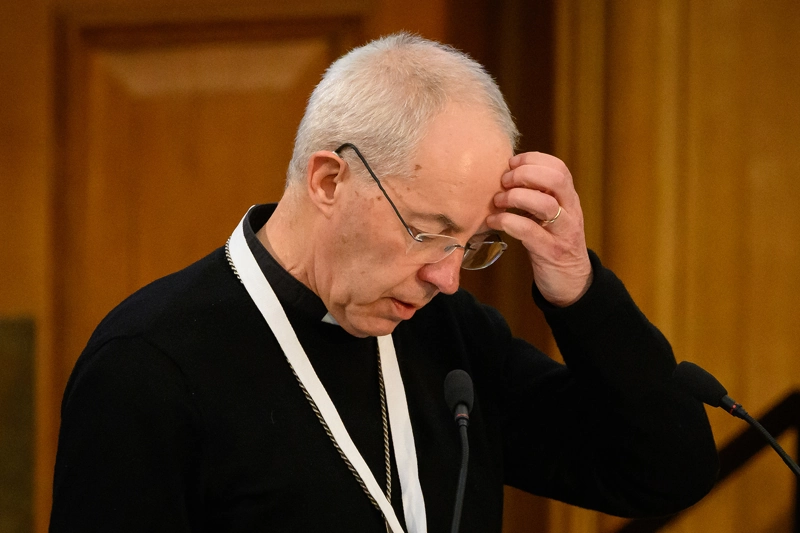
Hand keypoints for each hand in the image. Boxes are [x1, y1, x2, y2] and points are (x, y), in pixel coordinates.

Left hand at [486, 152, 591, 306]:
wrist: (571, 282)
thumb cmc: (552, 243)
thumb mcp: (548, 215)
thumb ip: (535, 195)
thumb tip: (504, 175)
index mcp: (569, 198)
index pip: (558, 167)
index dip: (532, 160)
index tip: (510, 164)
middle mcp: (570, 211)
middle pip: (555, 179)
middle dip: (525, 175)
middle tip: (503, 182)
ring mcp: (563, 232)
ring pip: (546, 204)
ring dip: (516, 197)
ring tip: (497, 201)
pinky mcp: (551, 251)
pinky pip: (529, 232)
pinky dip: (507, 222)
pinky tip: (493, 221)